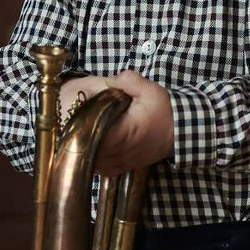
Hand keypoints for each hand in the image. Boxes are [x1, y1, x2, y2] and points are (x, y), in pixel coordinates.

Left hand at [56, 69, 174, 175]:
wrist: (183, 132)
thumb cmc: (165, 111)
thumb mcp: (149, 90)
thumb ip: (127, 80)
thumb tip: (110, 79)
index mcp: (124, 132)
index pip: (92, 134)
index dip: (77, 126)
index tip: (69, 116)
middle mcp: (120, 152)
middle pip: (86, 151)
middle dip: (74, 139)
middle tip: (66, 125)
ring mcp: (121, 163)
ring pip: (90, 164)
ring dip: (80, 151)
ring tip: (73, 136)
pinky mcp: (123, 168)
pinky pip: (99, 169)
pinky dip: (89, 161)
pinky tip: (86, 148)